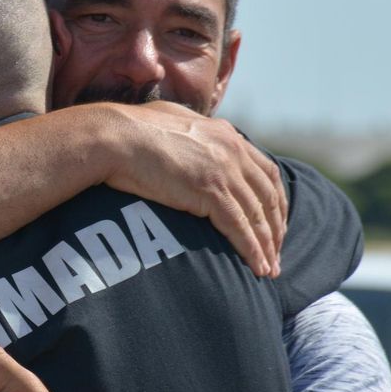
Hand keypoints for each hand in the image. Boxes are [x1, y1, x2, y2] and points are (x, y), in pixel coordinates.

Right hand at [103, 101, 286, 276]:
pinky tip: (258, 268)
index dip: (275, 200)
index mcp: (225, 134)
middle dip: (277, 226)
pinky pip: (240, 228)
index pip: (266, 171)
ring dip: (268, 245)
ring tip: (271, 269)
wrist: (114, 137)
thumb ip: (190, 133)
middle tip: (277, 252)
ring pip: (258, 215)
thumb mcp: (170, 122)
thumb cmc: (129, 130)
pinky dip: (252, 250)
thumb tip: (187, 138)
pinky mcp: (210, 191)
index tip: (275, 221)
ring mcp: (224, 170)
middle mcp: (232, 150)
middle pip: (269, 195)